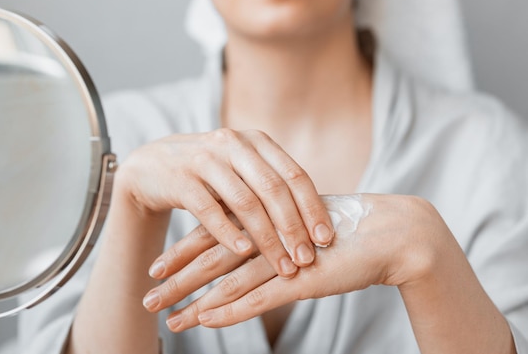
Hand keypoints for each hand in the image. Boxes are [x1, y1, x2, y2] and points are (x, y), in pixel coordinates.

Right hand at [119, 128, 334, 277]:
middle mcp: (233, 144)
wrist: (152, 165)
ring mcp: (205, 160)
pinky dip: (228, 232)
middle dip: (293, 227)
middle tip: (307, 258)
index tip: (327, 239)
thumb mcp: (241, 168)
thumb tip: (316, 218)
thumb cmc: (208, 173)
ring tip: (282, 265)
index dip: (313, 207)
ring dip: (267, 238)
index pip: (294, 175)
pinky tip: (243, 252)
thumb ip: (272, 183)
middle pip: (273, 189)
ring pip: (245, 202)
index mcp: (256, 141)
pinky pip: (209, 210)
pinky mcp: (181, 179)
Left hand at [144, 194, 452, 330]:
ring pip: (226, 280)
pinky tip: (205, 319)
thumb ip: (272, 233)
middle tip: (146, 297)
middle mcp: (267, 234)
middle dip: (175, 279)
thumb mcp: (298, 228)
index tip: (154, 269)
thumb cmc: (344, 231)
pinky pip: (258, 297)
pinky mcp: (302, 278)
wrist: (390, 232)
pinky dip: (229, 309)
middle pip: (210, 257)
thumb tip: (248, 243)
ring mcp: (282, 256)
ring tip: (165, 318)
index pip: (212, 234)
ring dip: (193, 300)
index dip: (181, 252)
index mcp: (264, 216)